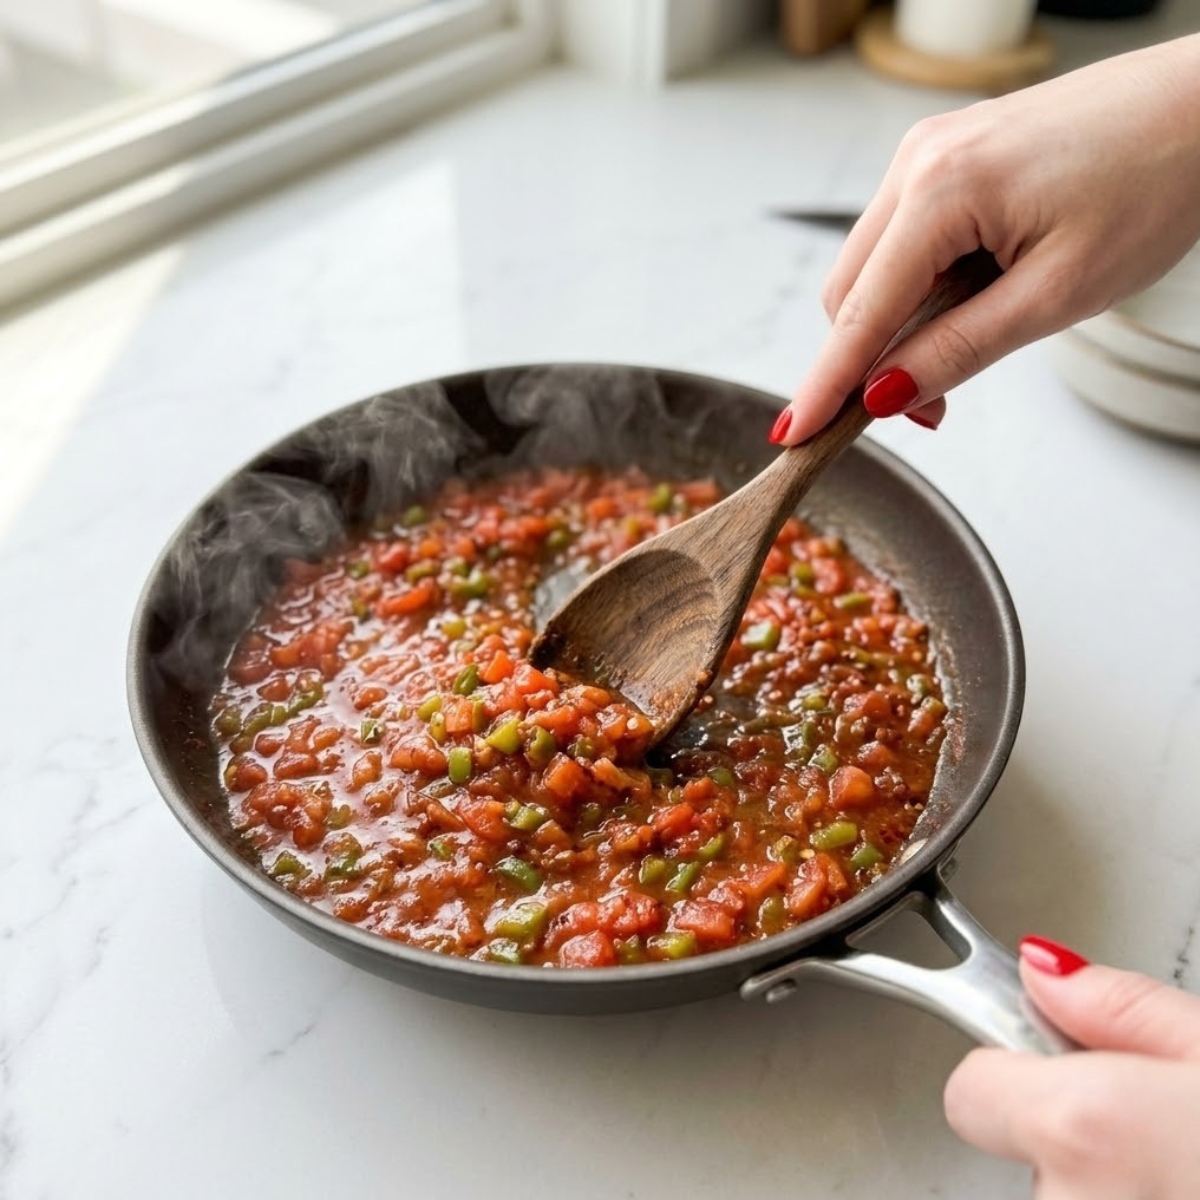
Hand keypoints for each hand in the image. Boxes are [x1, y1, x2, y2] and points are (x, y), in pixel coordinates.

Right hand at [774, 34, 1199, 443]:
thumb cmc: (1153, 182)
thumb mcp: (1057, 294)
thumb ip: (959, 348)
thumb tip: (886, 395)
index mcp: (941, 190)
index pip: (859, 314)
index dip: (824, 384)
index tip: (792, 436)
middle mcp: (917, 162)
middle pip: (849, 292)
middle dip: (871, 360)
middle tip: (929, 410)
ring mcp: (926, 153)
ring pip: (872, 268)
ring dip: (898, 323)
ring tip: (971, 341)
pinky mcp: (944, 156)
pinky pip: (901, 239)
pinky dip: (918, 285)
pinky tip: (971, 295)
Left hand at [944, 935, 1199, 1197]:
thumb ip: (1117, 1005)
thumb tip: (1042, 972)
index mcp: (1080, 1127)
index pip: (967, 1087)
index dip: (1009, 1063)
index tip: (1046, 1050)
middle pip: (1018, 1141)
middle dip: (1067, 1124)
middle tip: (1145, 1112)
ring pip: (1059, 1190)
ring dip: (1098, 1172)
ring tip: (1176, 1160)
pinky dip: (1116, 1197)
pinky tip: (1174, 1185)